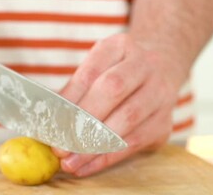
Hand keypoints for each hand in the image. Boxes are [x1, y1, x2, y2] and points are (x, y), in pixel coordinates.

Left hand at [52, 33, 187, 176]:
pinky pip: (134, 143)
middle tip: (59, 145)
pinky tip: (87, 166)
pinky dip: (107, 157)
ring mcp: (160, 94)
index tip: (51, 120)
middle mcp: (146, 65)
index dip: (70, 97)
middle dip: (83, 120)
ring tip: (70, 162)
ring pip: (126, 120)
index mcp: (120, 46)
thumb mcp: (97, 66)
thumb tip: (49, 115)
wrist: (161, 68)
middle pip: (113, 90)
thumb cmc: (117, 70)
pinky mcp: (164, 123)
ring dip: (94, 145)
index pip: (92, 72)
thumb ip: (76, 87)